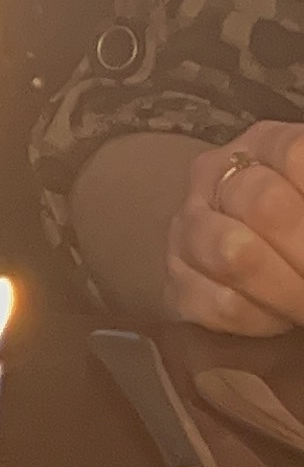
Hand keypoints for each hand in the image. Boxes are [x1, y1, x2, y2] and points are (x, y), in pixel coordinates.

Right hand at [164, 124, 303, 333]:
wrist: (264, 271)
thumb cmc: (296, 231)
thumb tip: (302, 233)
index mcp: (262, 146)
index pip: (294, 154)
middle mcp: (213, 177)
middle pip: (265, 206)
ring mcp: (187, 229)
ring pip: (234, 254)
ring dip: (286, 289)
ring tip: (302, 304)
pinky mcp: (176, 285)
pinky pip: (221, 306)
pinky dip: (263, 320)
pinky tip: (279, 318)